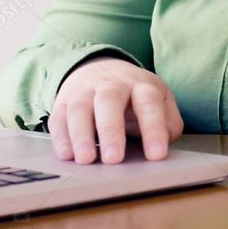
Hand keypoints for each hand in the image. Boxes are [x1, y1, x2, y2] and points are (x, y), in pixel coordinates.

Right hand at [48, 57, 183, 164]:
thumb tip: (165, 143)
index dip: (154, 129)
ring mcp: (85, 91)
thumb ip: (168, 122)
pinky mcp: (63, 102)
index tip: (156, 155)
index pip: (149, 103)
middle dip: (111, 130)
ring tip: (86, 160)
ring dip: (81, 135)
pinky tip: (66, 155)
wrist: (100, 69)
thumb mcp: (159, 100)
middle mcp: (112, 85)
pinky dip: (60, 137)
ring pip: (80, 108)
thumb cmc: (133, 95)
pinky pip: (59, 117)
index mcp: (140, 85)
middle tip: (114, 159)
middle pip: (109, 101)